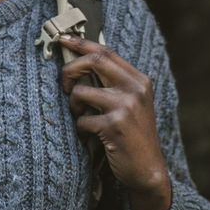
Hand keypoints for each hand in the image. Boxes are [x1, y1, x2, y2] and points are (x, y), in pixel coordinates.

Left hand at [58, 34, 171, 209]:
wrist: (147, 170)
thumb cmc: (132, 135)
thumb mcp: (131, 103)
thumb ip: (113, 82)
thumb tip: (80, 61)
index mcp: (139, 80)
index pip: (106, 51)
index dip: (81, 43)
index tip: (62, 38)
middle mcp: (135, 89)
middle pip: (94, 61)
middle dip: (70, 70)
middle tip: (64, 85)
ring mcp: (126, 106)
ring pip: (82, 92)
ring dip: (74, 106)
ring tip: (81, 117)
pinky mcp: (115, 126)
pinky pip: (82, 120)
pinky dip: (81, 128)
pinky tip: (91, 137)